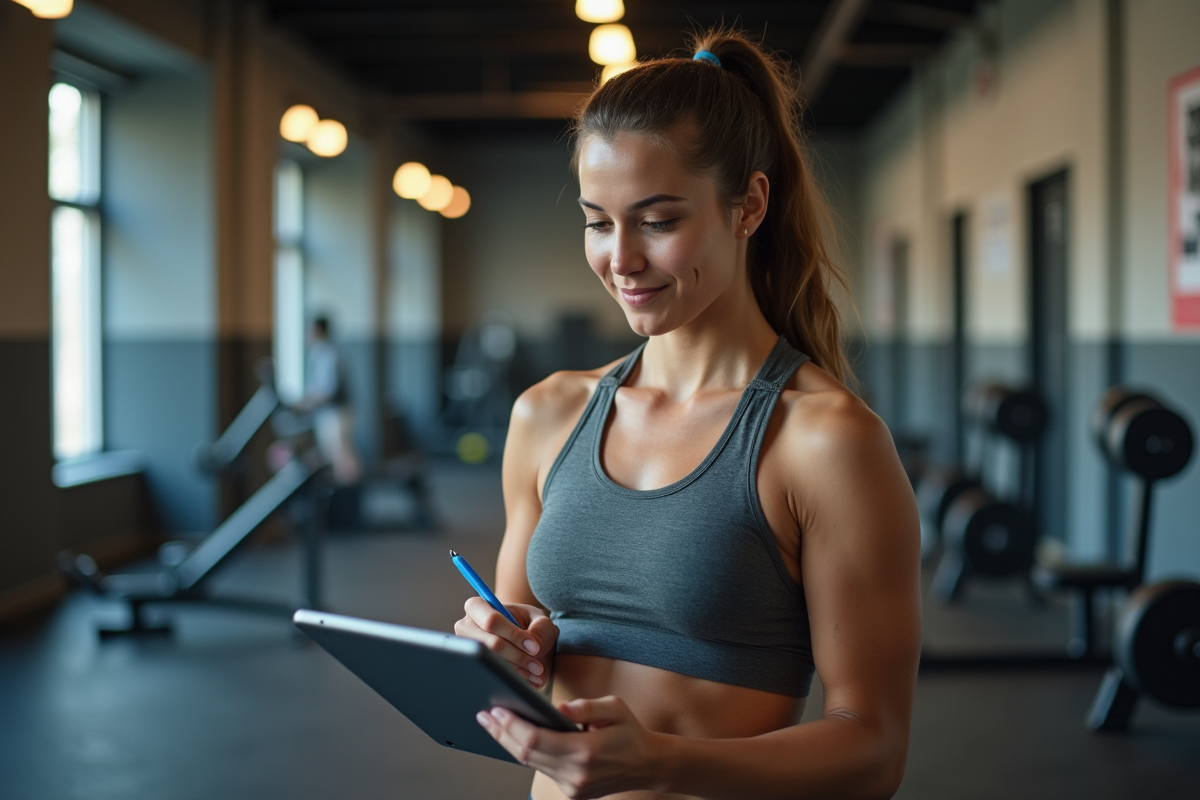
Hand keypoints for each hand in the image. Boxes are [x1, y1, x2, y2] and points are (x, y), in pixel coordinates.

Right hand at [454, 598, 557, 687]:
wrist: (522, 640)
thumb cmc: (529, 625)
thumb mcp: (540, 620)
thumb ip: (541, 628)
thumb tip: (533, 646)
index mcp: (478, 607)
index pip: (492, 621)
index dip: (514, 635)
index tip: (534, 647)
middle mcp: (465, 627)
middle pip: (491, 645)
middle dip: (518, 657)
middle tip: (538, 666)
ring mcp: (466, 650)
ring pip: (492, 663)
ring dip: (517, 671)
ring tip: (536, 674)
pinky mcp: (471, 667)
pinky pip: (491, 676)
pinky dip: (512, 679)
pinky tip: (528, 680)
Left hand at [477, 696, 663, 799]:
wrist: (648, 765)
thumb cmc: (630, 732)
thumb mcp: (615, 707)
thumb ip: (585, 706)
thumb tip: (557, 708)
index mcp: (585, 750)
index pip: (535, 739)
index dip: (512, 725)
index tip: (497, 710)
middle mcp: (575, 773)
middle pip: (526, 754)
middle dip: (502, 733)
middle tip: (485, 715)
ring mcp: (572, 786)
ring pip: (531, 764)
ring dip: (510, 743)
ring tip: (495, 724)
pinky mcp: (571, 792)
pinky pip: (542, 770)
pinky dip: (527, 753)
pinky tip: (516, 738)